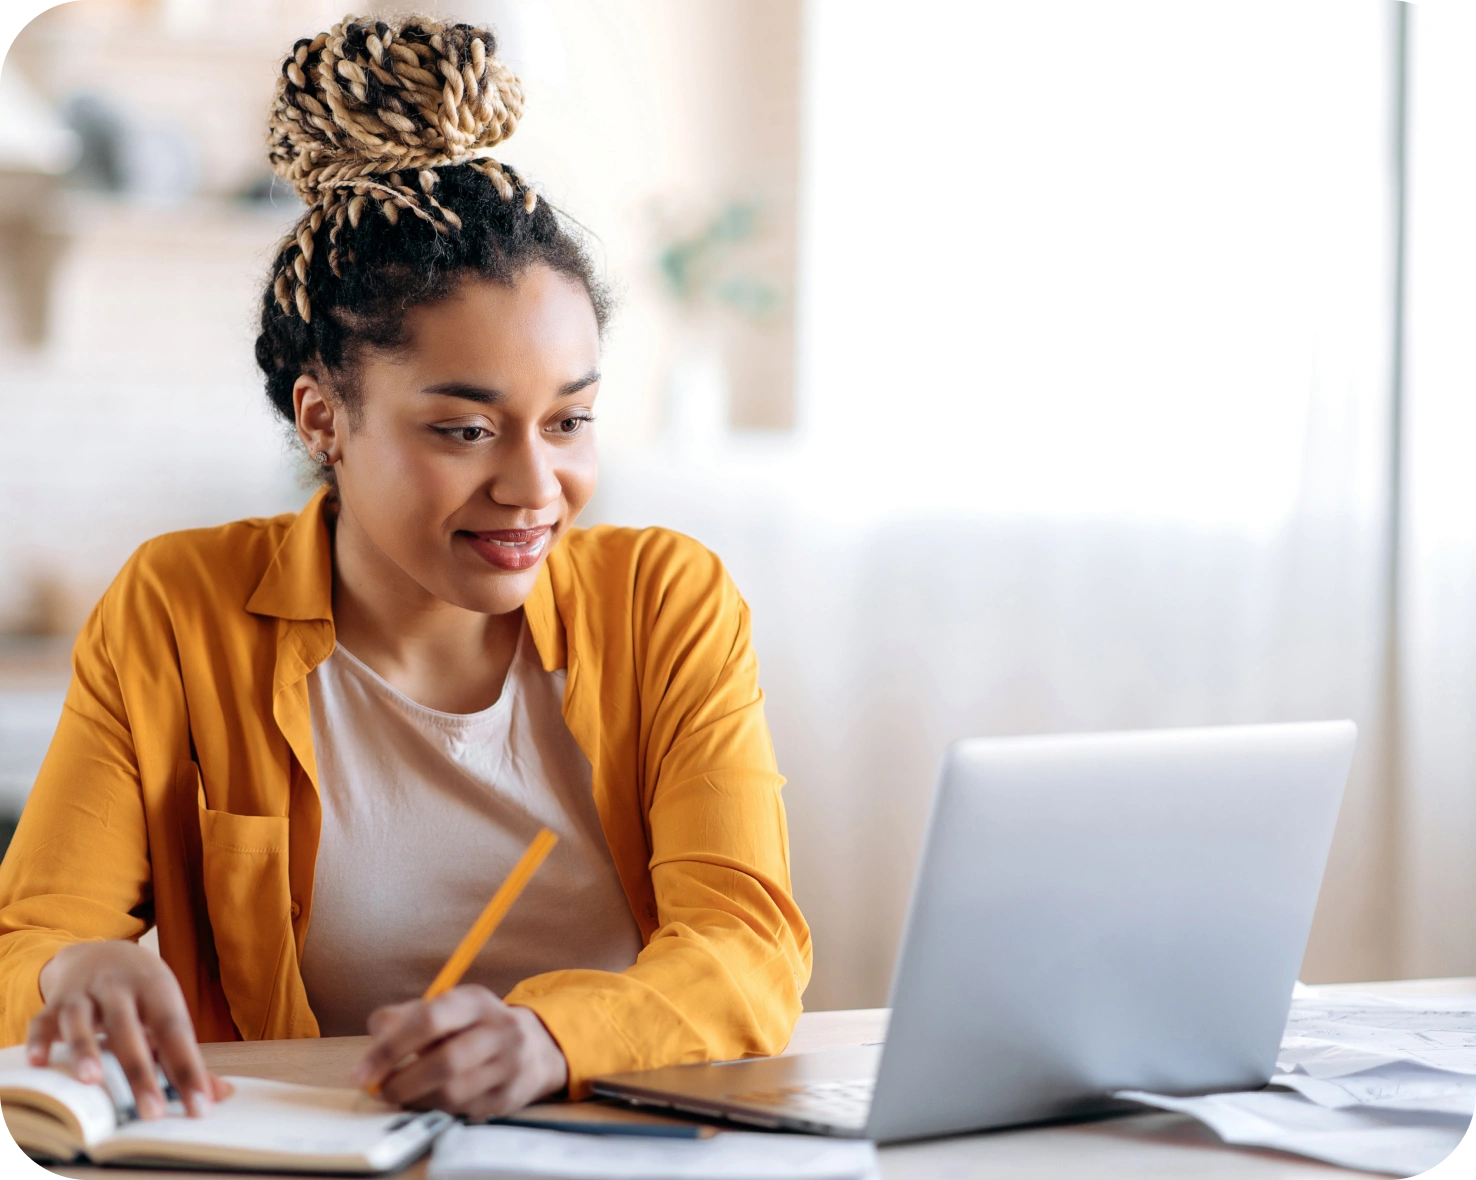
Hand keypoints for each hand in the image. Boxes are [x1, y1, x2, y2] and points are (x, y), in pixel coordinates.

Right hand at [29, 940, 233, 1118]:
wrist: (101, 952)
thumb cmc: (142, 993)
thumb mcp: (167, 1012)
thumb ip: (186, 1055)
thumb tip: (219, 1094)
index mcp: (157, 990)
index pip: (175, 1031)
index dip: (188, 1069)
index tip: (200, 1107)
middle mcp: (120, 988)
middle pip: (129, 1028)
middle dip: (140, 1071)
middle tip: (152, 1112)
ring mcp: (84, 993)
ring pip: (82, 1020)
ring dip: (85, 1048)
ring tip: (92, 1081)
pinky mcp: (53, 1002)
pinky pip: (42, 1020)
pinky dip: (39, 1040)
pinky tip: (39, 1064)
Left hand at [352, 986, 567, 1116]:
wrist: (535, 1047)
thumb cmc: (473, 1027)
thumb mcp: (445, 1008)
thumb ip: (405, 1017)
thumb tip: (375, 1038)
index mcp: (475, 1000)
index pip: (429, 1019)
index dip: (390, 1048)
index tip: (361, 1073)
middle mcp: (499, 1029)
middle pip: (444, 1062)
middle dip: (402, 1083)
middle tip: (380, 1091)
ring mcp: (509, 1065)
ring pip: (454, 1093)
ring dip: (417, 1100)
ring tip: (402, 1096)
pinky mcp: (510, 1096)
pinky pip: (464, 1112)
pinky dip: (437, 1110)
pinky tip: (428, 1102)